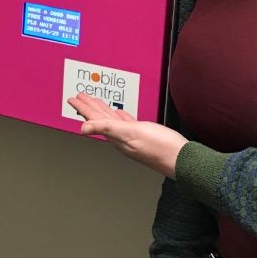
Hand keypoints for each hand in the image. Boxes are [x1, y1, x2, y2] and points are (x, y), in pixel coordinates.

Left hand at [67, 92, 186, 177]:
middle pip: (100, 117)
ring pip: (112, 119)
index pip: (94, 118)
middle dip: (89, 106)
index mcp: (116, 135)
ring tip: (94, 101)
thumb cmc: (161, 148)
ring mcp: (132, 136)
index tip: (73, 99)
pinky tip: (119, 114)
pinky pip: (126, 123)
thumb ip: (106, 128)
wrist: (183, 159)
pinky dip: (119, 116)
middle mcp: (121, 136)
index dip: (83, 107)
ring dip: (102, 109)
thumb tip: (82, 128)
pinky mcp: (144, 135)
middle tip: (79, 97)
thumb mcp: (130, 133)